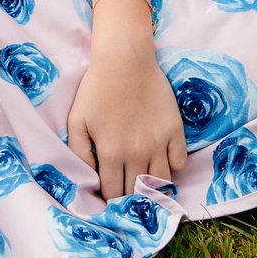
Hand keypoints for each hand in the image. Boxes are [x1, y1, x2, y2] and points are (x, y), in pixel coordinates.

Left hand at [67, 17, 187, 199]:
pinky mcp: (175, 131)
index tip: (109, 195)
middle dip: (130, 198)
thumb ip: (79, 153)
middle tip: (128, 193)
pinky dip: (172, 166)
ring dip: (153, 188)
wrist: (124, 59)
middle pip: (137, 193)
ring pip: (160, 184)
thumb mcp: (77, 120)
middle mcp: (136, 153)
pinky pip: (179, 163)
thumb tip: (89, 179)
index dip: (109, 198)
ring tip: (146, 184)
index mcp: (110, 153)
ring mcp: (159, 143)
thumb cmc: (96, 88)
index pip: (112, 193)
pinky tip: (161, 160)